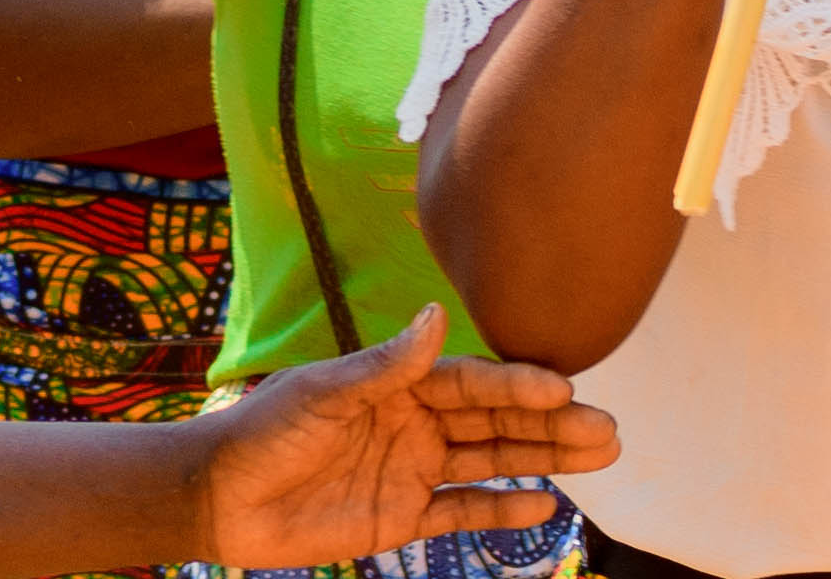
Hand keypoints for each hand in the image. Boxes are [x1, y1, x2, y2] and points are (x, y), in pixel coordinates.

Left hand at [181, 306, 614, 565]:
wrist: (221, 497)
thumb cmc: (263, 431)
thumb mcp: (323, 392)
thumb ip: (385, 364)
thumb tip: (438, 315)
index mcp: (395, 385)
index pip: (469, 383)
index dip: (516, 386)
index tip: (564, 386)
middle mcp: (412, 423)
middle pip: (494, 422)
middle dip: (550, 425)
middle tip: (609, 430)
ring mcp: (411, 469)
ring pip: (489, 461)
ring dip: (542, 460)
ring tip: (599, 456)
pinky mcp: (401, 517)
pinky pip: (461, 512)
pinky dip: (500, 509)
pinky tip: (544, 503)